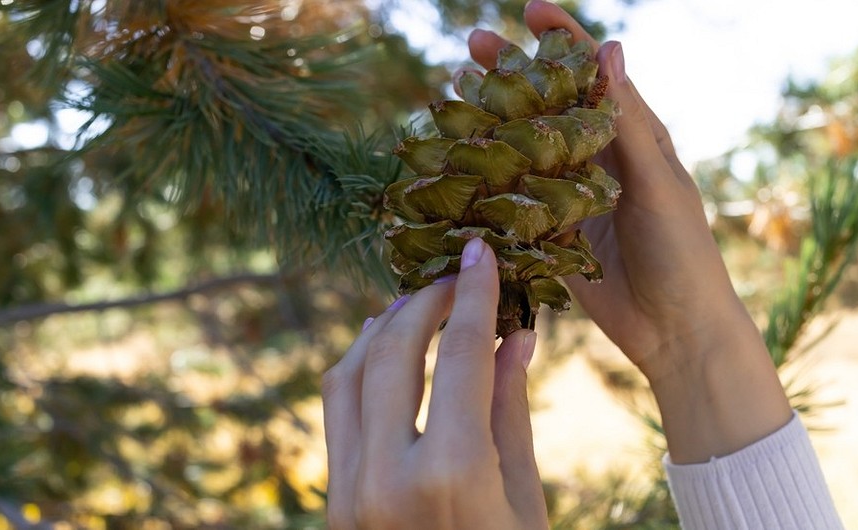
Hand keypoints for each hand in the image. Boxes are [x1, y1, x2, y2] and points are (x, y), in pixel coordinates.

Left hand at [322, 238, 547, 529]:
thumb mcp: (524, 497)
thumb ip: (510, 409)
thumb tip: (516, 335)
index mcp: (451, 473)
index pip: (462, 356)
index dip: (475, 296)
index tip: (480, 253)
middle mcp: (386, 477)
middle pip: (393, 354)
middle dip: (425, 303)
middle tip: (454, 280)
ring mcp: (348, 491)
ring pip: (347, 377)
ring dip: (382, 330)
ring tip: (414, 305)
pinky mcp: (333, 501)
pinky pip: (336, 416)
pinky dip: (358, 371)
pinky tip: (381, 351)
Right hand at [463, 1, 791, 462]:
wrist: (676, 329)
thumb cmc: (681, 252)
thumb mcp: (656, 184)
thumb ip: (628, 124)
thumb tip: (609, 48)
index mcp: (631, 135)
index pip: (592, 72)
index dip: (562, 38)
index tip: (530, 9)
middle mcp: (598, 157)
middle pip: (548, 102)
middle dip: (513, 71)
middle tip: (473, 45)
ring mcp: (571, 195)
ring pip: (524, 146)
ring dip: (492, 121)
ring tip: (453, 95)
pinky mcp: (552, 232)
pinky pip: (516, 198)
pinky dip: (488, 179)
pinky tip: (457, 165)